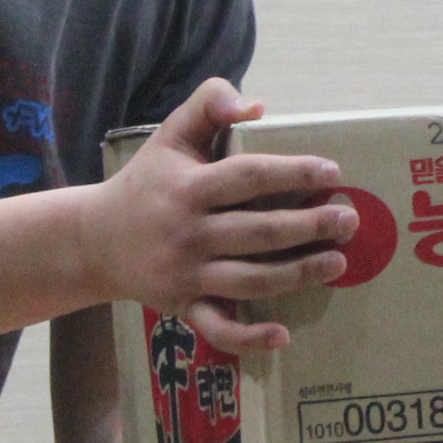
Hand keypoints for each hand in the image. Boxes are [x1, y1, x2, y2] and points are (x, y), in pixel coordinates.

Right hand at [84, 77, 353, 352]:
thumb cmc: (146, 182)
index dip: (293, 174)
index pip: (248, 177)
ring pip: (250, 279)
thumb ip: (209, 104)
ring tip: (338, 263)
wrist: (94, 240)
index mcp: (189, 188)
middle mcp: (188, 233)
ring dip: (297, 274)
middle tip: (348, 220)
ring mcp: (186, 274)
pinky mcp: (183, 305)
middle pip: (258, 231)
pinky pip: (217, 328)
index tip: (332, 172)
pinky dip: (247, 337)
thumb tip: (256, 106)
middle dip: (308, 226)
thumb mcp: (171, 135)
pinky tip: (283, 334)